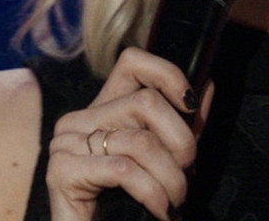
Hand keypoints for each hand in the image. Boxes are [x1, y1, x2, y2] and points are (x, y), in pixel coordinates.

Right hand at [46, 47, 211, 219]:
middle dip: (180, 141)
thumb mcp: (165, 158)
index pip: (132, 62)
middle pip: (145, 102)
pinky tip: (162, 210)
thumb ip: (182, 125)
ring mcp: (66, 142)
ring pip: (139, 140)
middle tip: (188, 173)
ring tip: (176, 201)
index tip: (191, 104)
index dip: (167, 74)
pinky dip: (153, 193)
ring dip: (171, 178)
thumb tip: (206, 87)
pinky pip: (123, 169)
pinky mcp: (62, 170)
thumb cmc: (129, 204)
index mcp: (104, 108)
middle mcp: (80, 118)